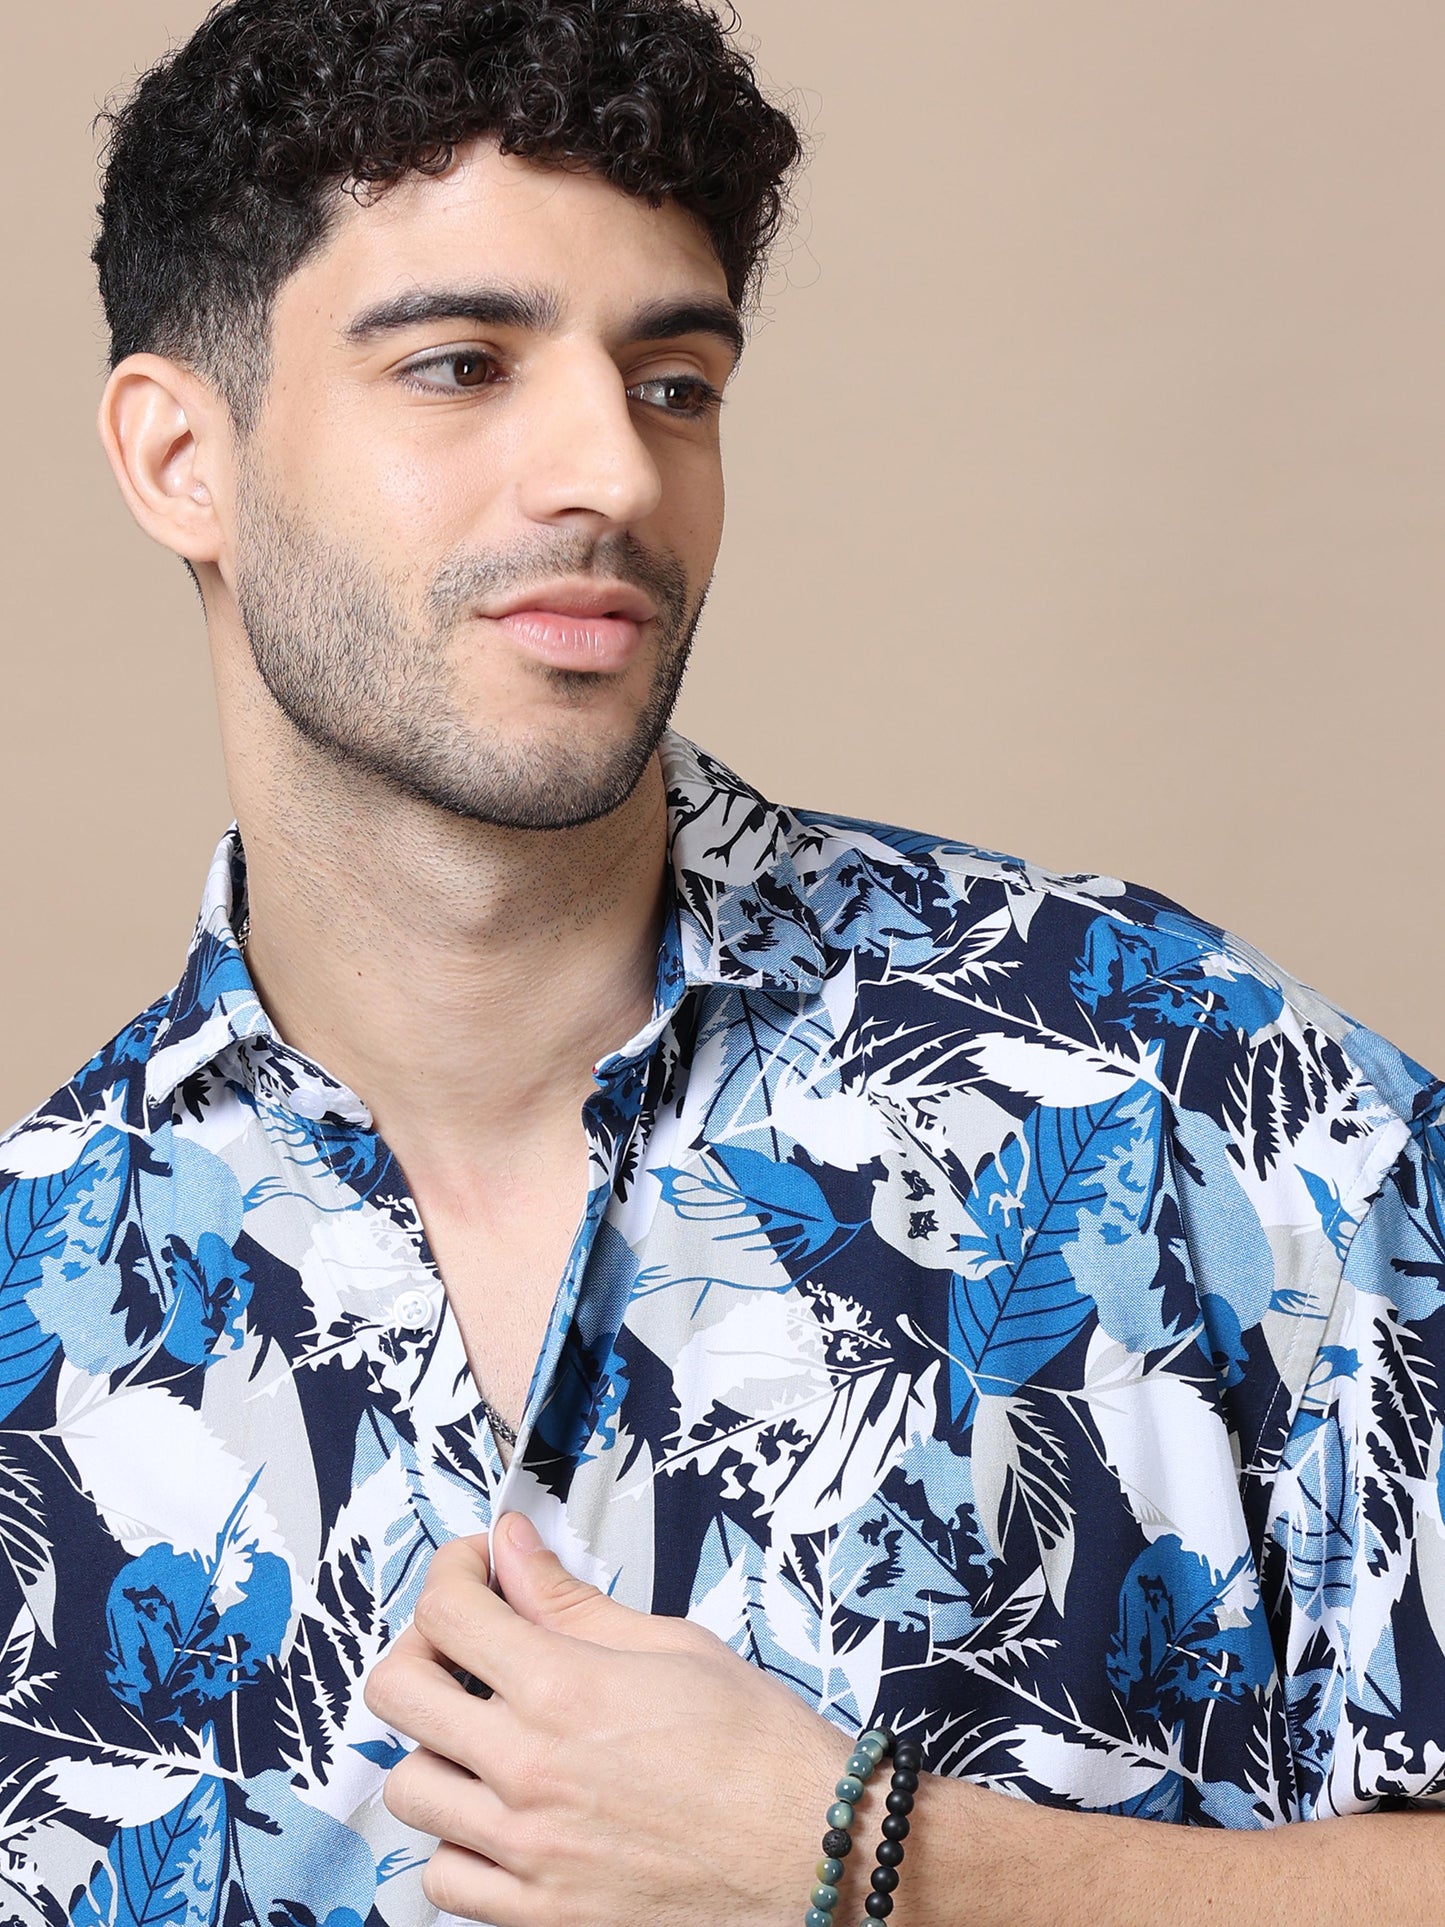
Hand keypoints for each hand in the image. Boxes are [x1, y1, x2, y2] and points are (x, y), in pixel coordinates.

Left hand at [363, 1511, 857, 1925]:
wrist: (813, 1855)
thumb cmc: (760, 1752)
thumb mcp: (672, 1644)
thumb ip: (571, 1601)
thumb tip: (515, 1551)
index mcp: (563, 1689)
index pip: (446, 1611)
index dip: (450, 1571)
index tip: (474, 1568)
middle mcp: (529, 1770)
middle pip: (397, 1691)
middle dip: (420, 1647)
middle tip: (461, 1641)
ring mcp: (526, 1851)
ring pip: (408, 1786)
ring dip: (436, 1748)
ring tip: (483, 1734)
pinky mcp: (538, 1916)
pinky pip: (442, 1879)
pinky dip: (458, 1842)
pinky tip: (499, 1816)